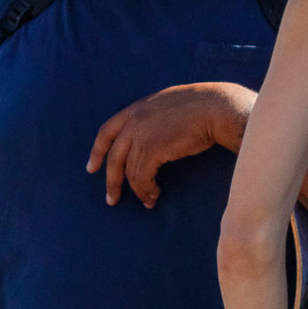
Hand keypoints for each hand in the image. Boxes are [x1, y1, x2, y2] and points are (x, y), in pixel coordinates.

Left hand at [88, 82, 254, 205]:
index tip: (92, 168)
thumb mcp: (169, 106)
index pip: (106, 131)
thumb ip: (153, 118)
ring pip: (128, 171)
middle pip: (113, 157)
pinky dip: (147, 190)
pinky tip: (155, 196)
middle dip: (111, 181)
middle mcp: (134, 121)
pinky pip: (142, 177)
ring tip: (147, 202)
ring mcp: (141, 135)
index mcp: (136, 109)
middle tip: (111, 199)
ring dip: (137, 191)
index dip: (97, 151)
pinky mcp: (152, 149)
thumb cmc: (202, 107)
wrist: (215, 108)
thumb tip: (153, 137)